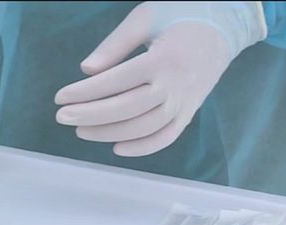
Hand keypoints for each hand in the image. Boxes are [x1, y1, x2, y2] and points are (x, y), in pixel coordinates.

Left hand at [55, 2, 265, 156]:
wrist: (224, 27)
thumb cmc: (180, 16)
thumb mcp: (146, 18)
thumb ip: (115, 44)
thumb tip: (86, 70)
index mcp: (163, 58)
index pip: (117, 81)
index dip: (86, 92)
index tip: (60, 97)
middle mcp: (175, 84)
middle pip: (128, 108)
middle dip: (90, 116)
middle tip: (62, 117)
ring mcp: (185, 101)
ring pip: (144, 127)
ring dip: (109, 133)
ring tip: (81, 130)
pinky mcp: (190, 112)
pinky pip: (167, 137)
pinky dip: (142, 148)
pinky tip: (116, 147)